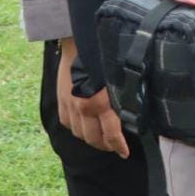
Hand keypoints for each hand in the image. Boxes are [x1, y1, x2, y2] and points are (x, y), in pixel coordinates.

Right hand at [56, 37, 128, 156]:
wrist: (80, 42)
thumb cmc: (106, 58)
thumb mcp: (120, 79)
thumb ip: (123, 99)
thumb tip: (133, 114)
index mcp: (102, 102)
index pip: (111, 134)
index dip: (119, 147)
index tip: (124, 153)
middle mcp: (84, 108)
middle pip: (94, 139)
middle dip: (106, 145)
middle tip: (114, 146)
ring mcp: (70, 106)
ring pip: (80, 134)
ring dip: (91, 139)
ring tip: (100, 139)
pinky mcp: (61, 102)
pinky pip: (68, 124)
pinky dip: (77, 128)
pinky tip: (85, 126)